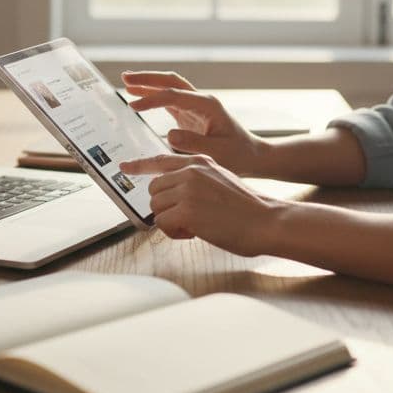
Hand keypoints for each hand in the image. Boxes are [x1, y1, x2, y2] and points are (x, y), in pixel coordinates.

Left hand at [119, 154, 282, 255]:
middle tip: (186, 219)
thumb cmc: (248, 208)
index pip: (161, 160)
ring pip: (156, 207)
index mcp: (200, 161)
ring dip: (170, 221)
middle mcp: (191, 171)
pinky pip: (162, 223)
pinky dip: (174, 233)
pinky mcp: (187, 210)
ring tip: (194, 226)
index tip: (125, 166)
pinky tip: (193, 233)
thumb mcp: (221, 180)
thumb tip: (174, 195)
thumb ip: (197, 181)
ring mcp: (188, 189)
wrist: (266, 220)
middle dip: (165, 207)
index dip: (140, 165)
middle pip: (154, 189)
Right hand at [121, 71, 266, 175]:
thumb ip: (193, 144)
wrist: (252, 155)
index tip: (133, 106)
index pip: (174, 96)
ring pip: (169, 88)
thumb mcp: (217, 153)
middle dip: (148, 78)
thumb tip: (169, 135)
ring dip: (149, 84)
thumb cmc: (238, 155)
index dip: (152, 100)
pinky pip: (170, 101)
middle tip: (125, 77)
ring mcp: (196, 106)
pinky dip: (154, 97)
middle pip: (171, 81)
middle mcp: (201, 101)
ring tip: (126, 82)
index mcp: (207, 105)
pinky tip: (139, 98)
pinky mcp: (191, 115)